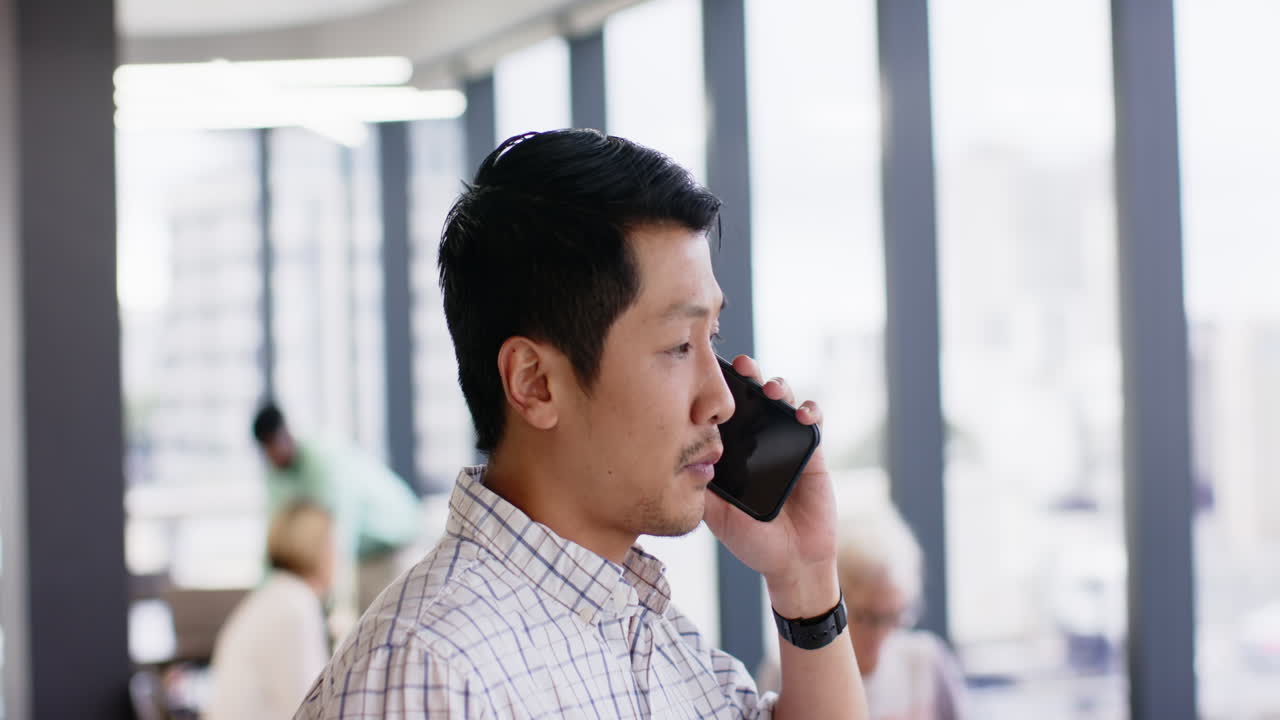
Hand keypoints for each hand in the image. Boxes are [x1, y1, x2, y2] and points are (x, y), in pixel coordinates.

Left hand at [702, 355, 839, 616]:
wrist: (792, 563)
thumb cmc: (752, 540)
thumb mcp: (716, 514)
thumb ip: (701, 487)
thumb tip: (674, 459)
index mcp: (733, 452)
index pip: (724, 413)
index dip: (718, 392)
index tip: (708, 372)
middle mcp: (757, 442)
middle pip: (752, 398)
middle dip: (748, 376)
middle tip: (742, 365)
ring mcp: (785, 443)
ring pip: (782, 402)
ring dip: (778, 386)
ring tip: (771, 388)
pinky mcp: (812, 453)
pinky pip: (812, 422)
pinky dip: (809, 410)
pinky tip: (802, 412)